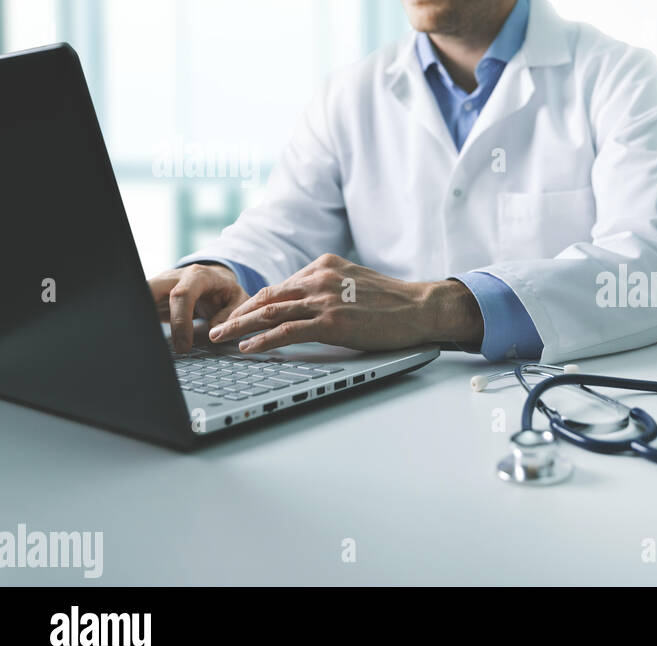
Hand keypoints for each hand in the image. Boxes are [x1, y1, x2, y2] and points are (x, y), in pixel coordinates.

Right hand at [150, 264, 250, 352]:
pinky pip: (141, 309)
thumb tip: (215, 332)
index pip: (182, 295)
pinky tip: (149, 339)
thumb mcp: (238, 298)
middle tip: (156, 345)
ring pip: (140, 298)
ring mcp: (159, 286)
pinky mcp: (150, 297)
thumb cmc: (226, 290)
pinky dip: (142, 323)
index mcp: (197, 276)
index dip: (180, 321)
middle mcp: (173, 277)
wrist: (214, 279)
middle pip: (150, 290)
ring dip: (141, 319)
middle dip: (147, 315)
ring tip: (150, 343)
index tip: (183, 346)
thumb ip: (230, 314)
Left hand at [208, 253, 483, 352]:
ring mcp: (325, 299)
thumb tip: (307, 303)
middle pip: (268, 297)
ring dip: (240, 326)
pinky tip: (248, 347)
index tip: (237, 316)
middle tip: (216, 328)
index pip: (280, 287)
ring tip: (220, 339)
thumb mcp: (357, 282)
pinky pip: (288, 331)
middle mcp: (320, 278)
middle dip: (238, 314)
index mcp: (325, 266)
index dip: (253, 303)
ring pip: (271, 313)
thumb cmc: (394, 301)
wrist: (421, 307)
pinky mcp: (332, 321)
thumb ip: (330, 287)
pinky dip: (263, 339)